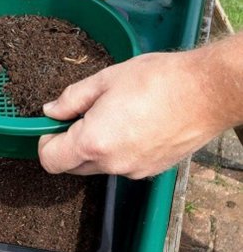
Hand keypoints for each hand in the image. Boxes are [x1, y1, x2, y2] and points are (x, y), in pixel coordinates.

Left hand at [38, 51, 224, 178]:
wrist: (207, 91)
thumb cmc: (156, 80)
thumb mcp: (105, 80)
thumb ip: (71, 99)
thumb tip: (50, 111)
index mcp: (93, 142)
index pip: (51, 160)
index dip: (45, 143)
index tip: (52, 127)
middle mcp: (111, 164)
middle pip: (73, 166)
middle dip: (69, 145)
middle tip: (82, 116)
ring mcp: (133, 171)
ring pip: (98, 166)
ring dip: (95, 147)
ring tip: (113, 116)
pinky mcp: (151, 170)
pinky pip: (122, 165)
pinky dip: (117, 151)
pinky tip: (133, 126)